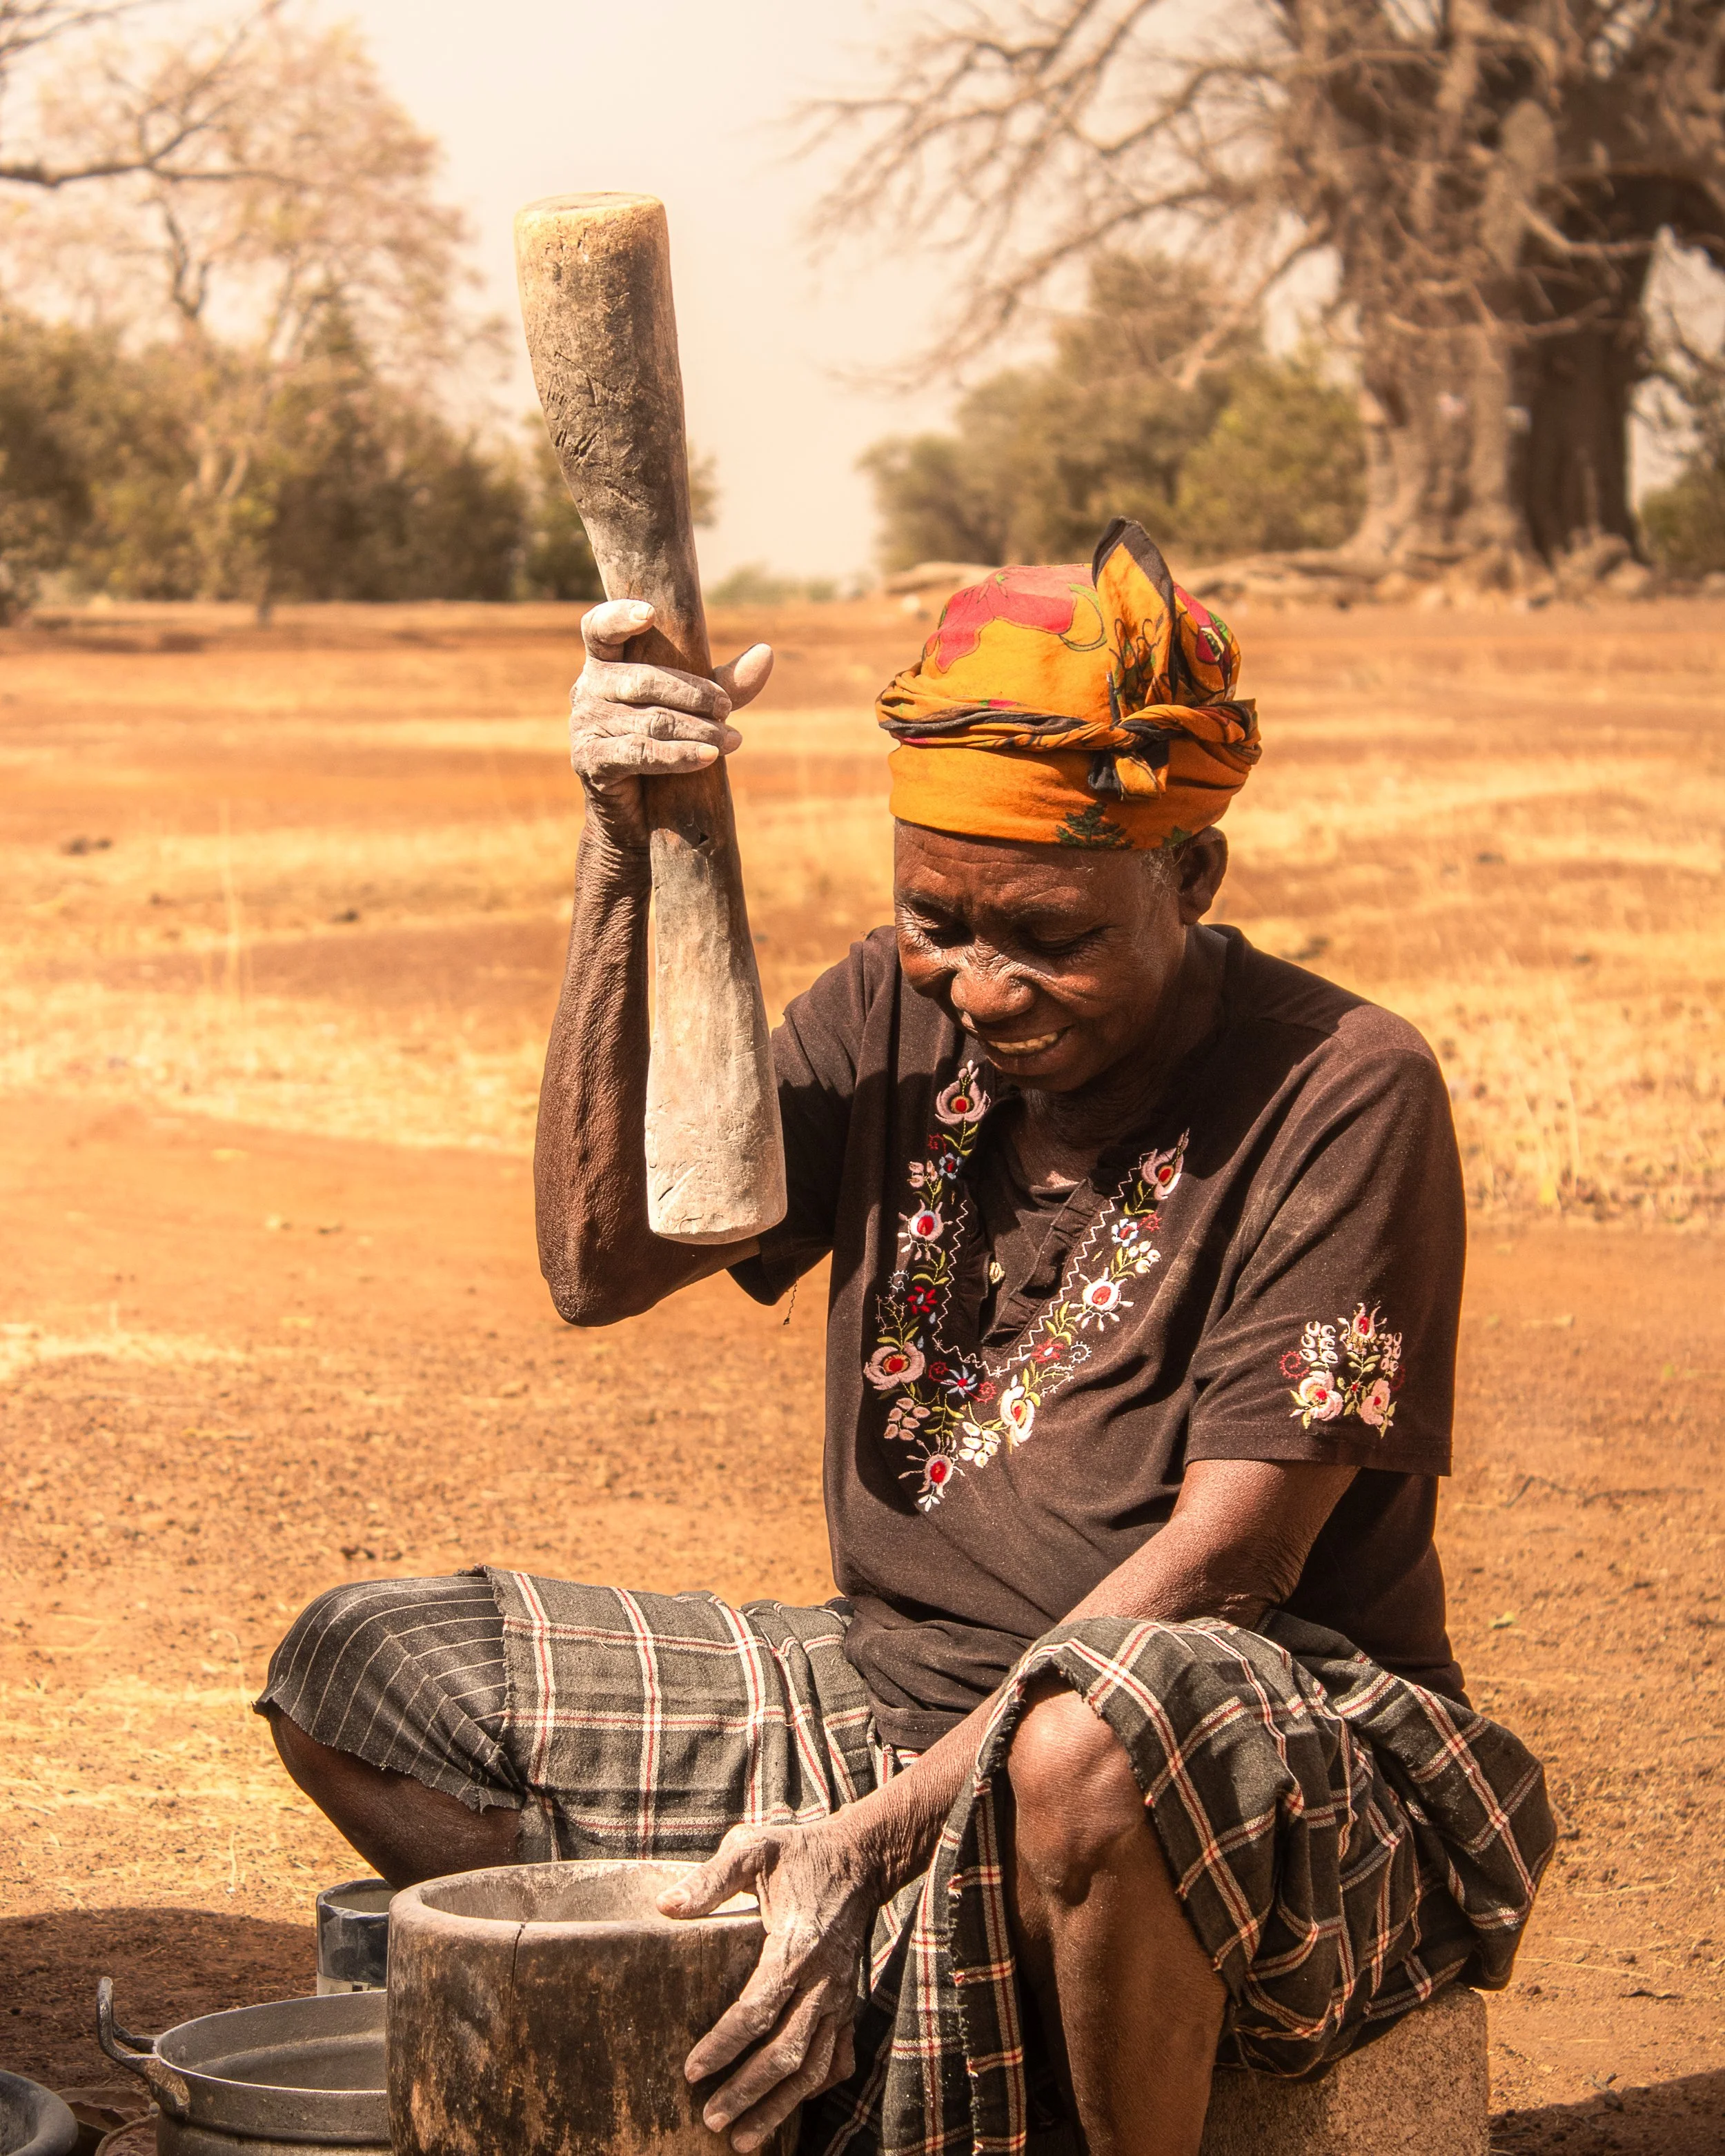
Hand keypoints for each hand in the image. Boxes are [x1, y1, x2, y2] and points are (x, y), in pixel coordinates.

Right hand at [569, 599, 772, 843]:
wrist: (638, 814)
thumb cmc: (666, 745)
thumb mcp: (697, 709)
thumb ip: (726, 682)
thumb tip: (766, 652)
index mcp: (606, 664)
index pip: (599, 629)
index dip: (619, 617)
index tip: (650, 614)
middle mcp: (588, 689)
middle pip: (643, 680)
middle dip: (693, 693)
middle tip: (727, 708)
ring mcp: (585, 726)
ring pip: (649, 720)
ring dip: (697, 730)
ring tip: (732, 740)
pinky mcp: (590, 761)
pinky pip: (639, 753)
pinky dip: (678, 756)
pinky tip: (708, 758)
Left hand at [659, 1818, 877, 2152]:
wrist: (859, 1859)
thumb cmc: (800, 1854)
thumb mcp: (753, 1848)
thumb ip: (711, 1879)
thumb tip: (665, 1907)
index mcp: (796, 1946)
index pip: (758, 2009)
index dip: (724, 2044)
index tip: (692, 2070)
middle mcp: (823, 1981)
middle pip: (786, 2052)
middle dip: (748, 2092)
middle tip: (710, 2119)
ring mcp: (840, 1998)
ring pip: (813, 2067)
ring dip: (779, 2106)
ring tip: (743, 2138)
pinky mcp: (849, 2004)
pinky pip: (837, 2058)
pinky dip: (815, 2089)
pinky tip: (789, 2109)